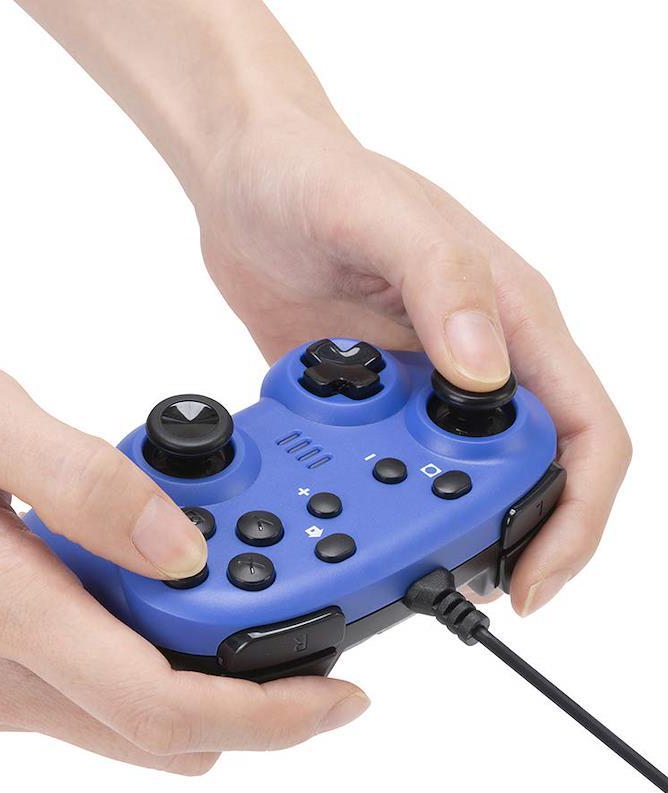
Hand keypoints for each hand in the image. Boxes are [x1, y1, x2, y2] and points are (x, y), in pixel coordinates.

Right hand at [0, 318, 368, 770]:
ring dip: (189, 668)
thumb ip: (81, 481)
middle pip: (155, 730)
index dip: (268, 713)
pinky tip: (144, 582)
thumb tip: (180, 545)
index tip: (337, 691)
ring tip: (221, 580)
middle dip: (245, 692)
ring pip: (123, 716)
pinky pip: (82, 686)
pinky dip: (135, 654)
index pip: (160, 707)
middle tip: (291, 609)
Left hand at [194, 114, 630, 614]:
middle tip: (465, 584)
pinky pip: (393, 466)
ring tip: (408, 561)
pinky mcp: (371, 400)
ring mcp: (422, 384)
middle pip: (530, 472)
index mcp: (509, 315)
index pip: (582, 428)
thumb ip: (440, 280)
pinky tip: (355, 513)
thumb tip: (487, 369)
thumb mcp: (375, 212)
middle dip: (511, 538)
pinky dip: (385, 500)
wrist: (243, 186)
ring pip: (461, 479)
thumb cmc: (310, 176)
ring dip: (445, 527)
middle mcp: (478, 358)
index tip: (534, 575)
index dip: (576, 512)